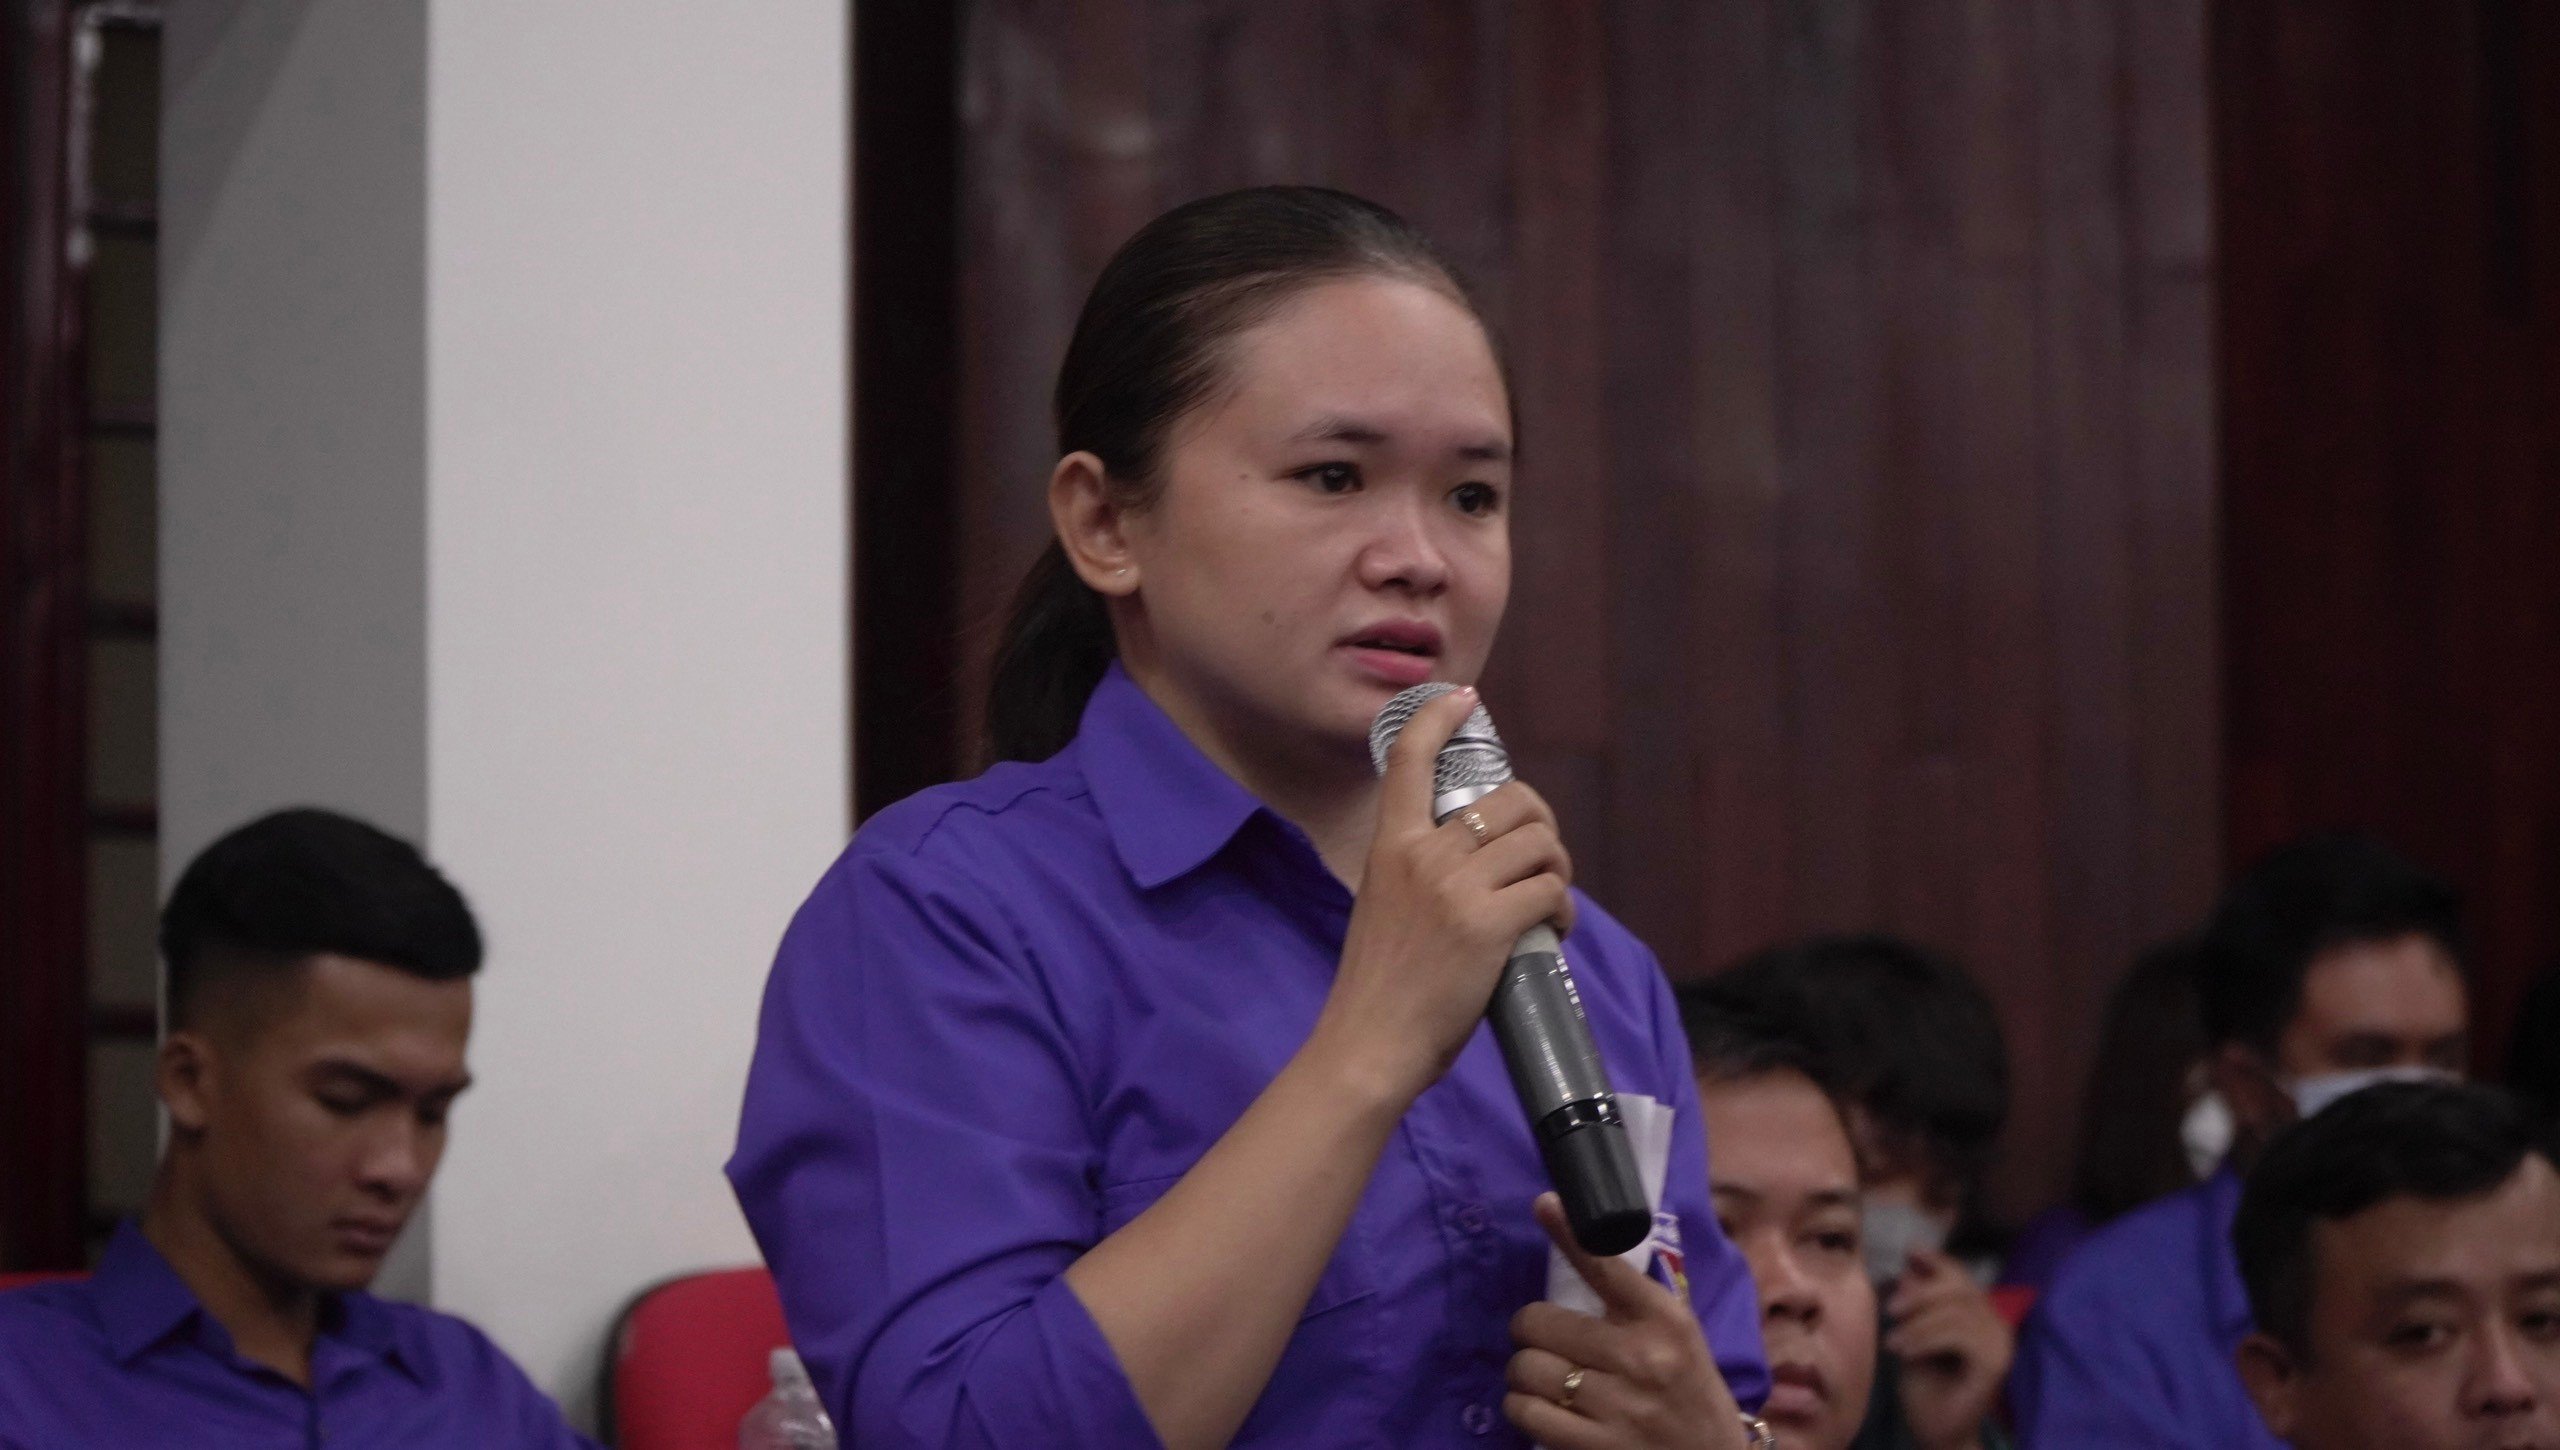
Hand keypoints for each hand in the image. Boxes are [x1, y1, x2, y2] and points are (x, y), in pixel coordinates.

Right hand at [1313, 687, 1574, 1102]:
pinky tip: (1552, 931)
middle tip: (1542, 859)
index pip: (1410, 758)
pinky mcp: (1490, 924)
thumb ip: (1418, 871)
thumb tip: (1476, 857)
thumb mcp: (1382, 905)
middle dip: (1541, 824)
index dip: (1440, 717)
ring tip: (1549, 900)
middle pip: (1509, 799)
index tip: (1464, 700)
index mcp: (1390, 845)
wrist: (1370, 1043)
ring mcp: (1457, 887)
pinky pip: (1551, 890)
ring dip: (1558, 868)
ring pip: (1539, 841)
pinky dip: (1563, 910)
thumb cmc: (1378, 987)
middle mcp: (1423, 855)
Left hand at [1504, 1194, 1748, 1449]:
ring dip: (1524, 1373)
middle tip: (1545, 1342)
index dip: (1569, 1233)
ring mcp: (1617, 1407)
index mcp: (1664, 1321)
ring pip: (1526, 1369)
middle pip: (1539, 1323)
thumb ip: (1634, 1303)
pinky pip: (1526, 1413)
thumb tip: (1578, 1242)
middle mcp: (1640, 1359)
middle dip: (1531, 1332)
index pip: (1606, 1268)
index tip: (1544, 1204)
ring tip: (1546, 1379)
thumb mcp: (1679, 1339)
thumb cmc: (1690, 1394)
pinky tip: (1542, 1408)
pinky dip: (1522, 1408)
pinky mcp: (1594, 1448)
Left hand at [1884, 1248, 2014, 1449]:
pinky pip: (1958, 1336)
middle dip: (1920, 1293)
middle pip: (1960, 1288)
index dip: (1937, 1260)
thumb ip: (1917, 1304)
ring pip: (1957, 1312)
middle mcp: (1997, 1324)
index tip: (1910, 1252)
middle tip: (1890, 1310)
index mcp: (1980, 1314)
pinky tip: (1905, 1352)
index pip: (1961, 1276)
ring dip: (1918, 1323)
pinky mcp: (1995, 1363)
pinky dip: (1926, 1339)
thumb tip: (1910, 1265)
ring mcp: (2000, 1344)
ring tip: (1893, 1342)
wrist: (1937, 1434)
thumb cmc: (1926, 1387)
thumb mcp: (1914, 1335)